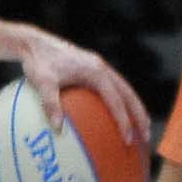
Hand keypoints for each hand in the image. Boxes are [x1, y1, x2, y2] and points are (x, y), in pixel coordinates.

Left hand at [17, 30, 150, 144]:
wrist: (34, 43)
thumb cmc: (38, 62)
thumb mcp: (42, 83)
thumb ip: (50, 104)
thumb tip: (57, 129)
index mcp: (95, 71)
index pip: (116, 99)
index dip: (124, 120)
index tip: (128, 139)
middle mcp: (102, 67)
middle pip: (128, 94)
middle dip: (139, 115)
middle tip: (146, 136)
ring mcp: (99, 67)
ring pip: (124, 89)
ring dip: (134, 107)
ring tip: (141, 127)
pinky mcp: (93, 68)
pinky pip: (112, 87)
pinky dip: (120, 101)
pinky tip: (117, 115)